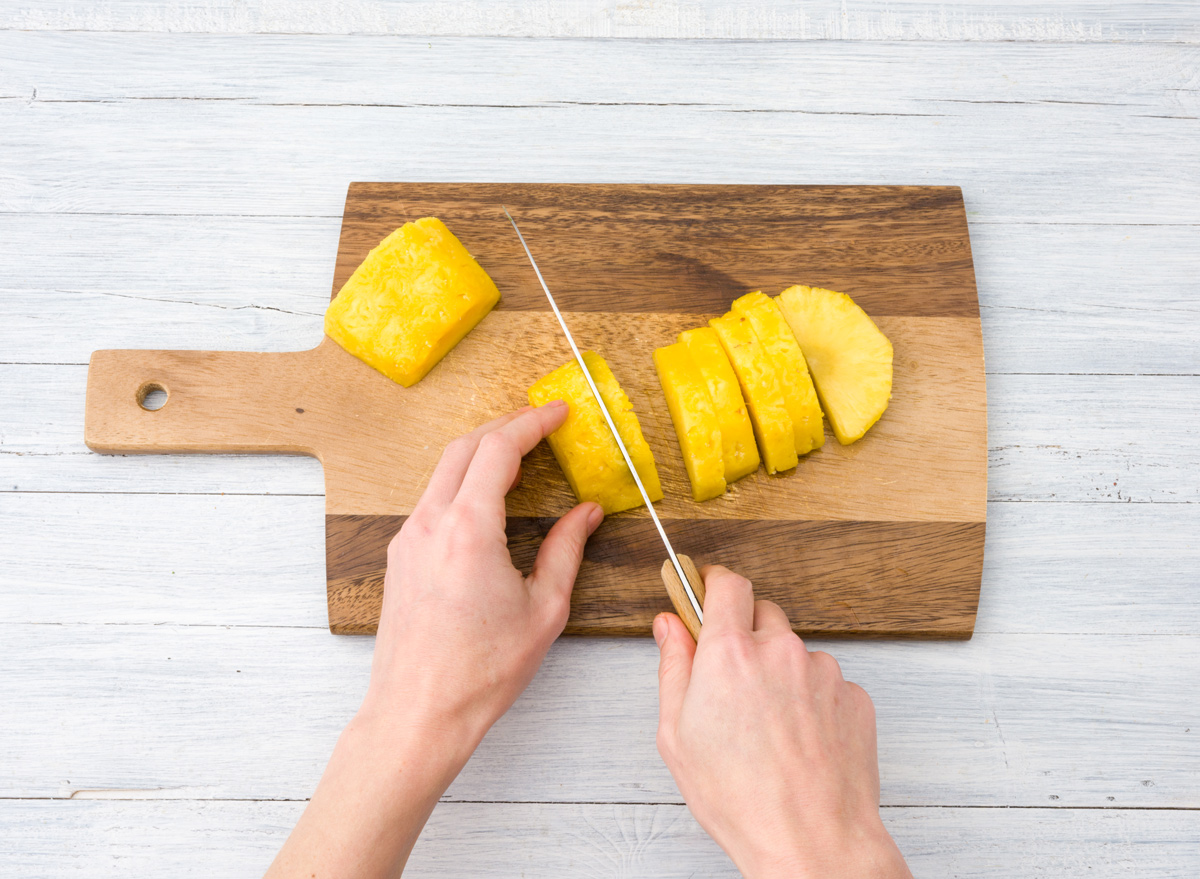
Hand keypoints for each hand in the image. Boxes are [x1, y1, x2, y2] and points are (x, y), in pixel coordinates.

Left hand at [363, 401, 602, 746]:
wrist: (418, 712)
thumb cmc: (480, 671)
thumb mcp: (544, 609)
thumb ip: (567, 550)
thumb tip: (586, 513)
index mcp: (468, 529)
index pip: (498, 449)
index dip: (532, 423)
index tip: (558, 412)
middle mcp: (430, 523)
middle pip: (464, 447)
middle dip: (504, 425)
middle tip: (539, 422)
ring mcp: (408, 538)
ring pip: (443, 471)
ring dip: (480, 452)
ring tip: (517, 453)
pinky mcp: (401, 556)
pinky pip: (432, 499)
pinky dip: (462, 482)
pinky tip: (487, 497)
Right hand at [653, 566, 910, 878]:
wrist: (812, 841)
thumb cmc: (740, 797)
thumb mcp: (677, 734)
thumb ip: (673, 666)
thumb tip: (670, 626)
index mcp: (730, 652)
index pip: (727, 584)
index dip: (714, 584)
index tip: (706, 592)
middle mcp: (781, 650)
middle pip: (762, 614)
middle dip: (746, 636)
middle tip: (733, 683)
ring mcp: (823, 671)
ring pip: (796, 652)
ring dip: (781, 673)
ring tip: (769, 729)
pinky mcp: (854, 696)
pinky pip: (826, 683)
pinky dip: (812, 701)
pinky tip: (799, 741)